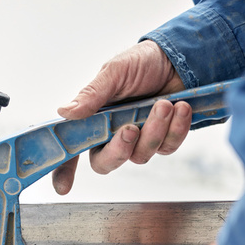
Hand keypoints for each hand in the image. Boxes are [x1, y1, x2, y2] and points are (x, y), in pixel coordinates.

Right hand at [52, 40, 188, 194]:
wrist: (178, 57)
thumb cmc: (141, 63)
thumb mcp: (114, 73)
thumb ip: (92, 94)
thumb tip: (64, 112)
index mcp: (93, 119)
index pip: (73, 148)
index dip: (64, 171)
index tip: (63, 187)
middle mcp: (111, 134)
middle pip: (105, 163)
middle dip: (119, 150)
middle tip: (130, 129)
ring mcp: (138, 140)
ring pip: (140, 156)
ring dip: (154, 131)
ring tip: (164, 104)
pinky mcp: (163, 140)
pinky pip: (167, 148)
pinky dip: (176, 129)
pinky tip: (181, 108)